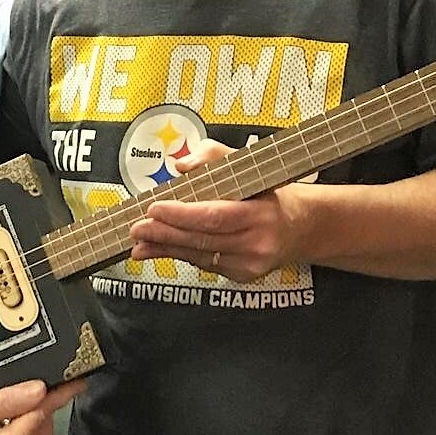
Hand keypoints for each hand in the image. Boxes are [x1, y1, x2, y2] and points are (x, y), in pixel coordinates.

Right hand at [0, 377, 82, 434]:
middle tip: (39, 380)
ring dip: (29, 414)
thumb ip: (4, 400)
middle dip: (43, 403)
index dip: (59, 394)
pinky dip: (17, 424)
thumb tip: (36, 390)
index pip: (40, 415)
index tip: (77, 381)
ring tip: (13, 396)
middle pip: (42, 427)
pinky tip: (1, 413)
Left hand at [129, 142, 317, 280]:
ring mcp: (251, 264)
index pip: (216, 216)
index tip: (155, 207)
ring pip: (200, 256)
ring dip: (165, 248)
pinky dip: (180, 255)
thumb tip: (181, 166)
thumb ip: (213, 158)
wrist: (299, 227)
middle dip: (165, 234)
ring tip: (139, 242)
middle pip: (203, 240)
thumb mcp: (248, 166)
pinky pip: (205, 264)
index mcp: (262, 212)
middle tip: (137, 228)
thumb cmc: (268, 192)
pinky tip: (158, 249)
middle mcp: (259, 242)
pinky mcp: (243, 276)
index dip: (182, 215)